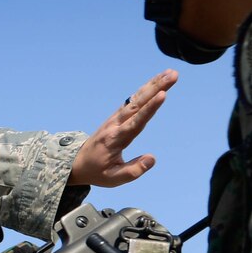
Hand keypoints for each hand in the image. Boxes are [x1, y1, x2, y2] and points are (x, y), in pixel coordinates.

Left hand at [70, 69, 177, 188]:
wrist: (77, 162)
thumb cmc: (96, 171)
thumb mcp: (113, 179)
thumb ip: (134, 170)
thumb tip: (152, 159)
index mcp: (115, 139)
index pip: (135, 122)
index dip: (150, 108)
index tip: (163, 95)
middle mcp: (115, 124)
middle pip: (138, 103)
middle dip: (156, 88)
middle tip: (174, 75)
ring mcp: (115, 118)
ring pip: (136, 98)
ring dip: (154, 85)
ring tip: (171, 74)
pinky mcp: (117, 116)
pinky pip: (133, 100)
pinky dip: (146, 90)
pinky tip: (157, 81)